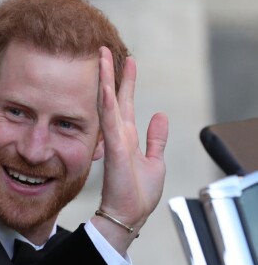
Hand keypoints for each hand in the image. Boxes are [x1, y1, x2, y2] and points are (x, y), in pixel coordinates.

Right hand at [93, 47, 168, 250]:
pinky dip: (107, 103)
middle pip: (114, 98)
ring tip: (103, 58)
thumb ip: (156, 139)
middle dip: (111, 73)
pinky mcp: (115, 150)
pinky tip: (106, 86)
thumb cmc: (139, 194)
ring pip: (108, 104)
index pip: (126, 104)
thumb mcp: (155, 161)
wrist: (128, 214)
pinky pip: (110, 122)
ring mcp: (115, 141)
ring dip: (106, 81)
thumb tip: (160, 116)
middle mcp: (119, 136)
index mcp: (128, 138)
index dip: (127, 82)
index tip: (127, 61)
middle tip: (106, 50)